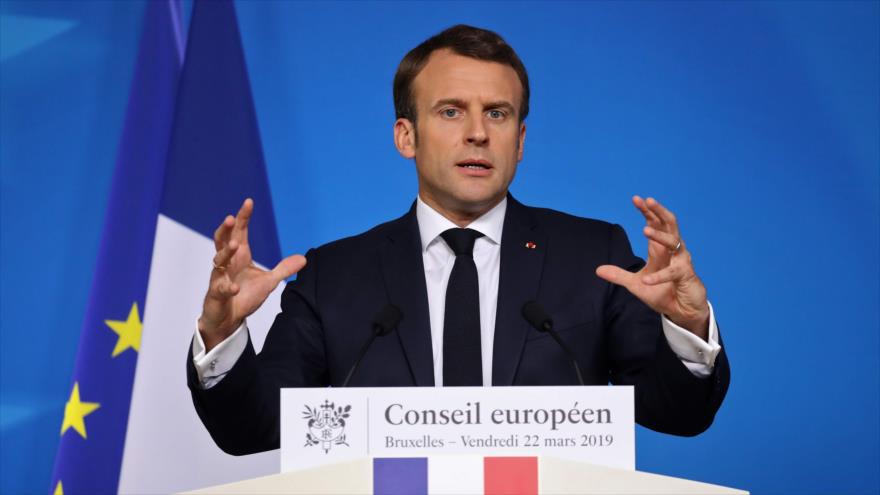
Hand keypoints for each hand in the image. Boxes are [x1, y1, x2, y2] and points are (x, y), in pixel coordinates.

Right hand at [199, 198, 305, 350]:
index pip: (240, 232)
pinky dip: (227, 287)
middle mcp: (227, 263)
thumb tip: (303, 258)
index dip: (244, 217)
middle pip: (222, 240)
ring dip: (226, 252)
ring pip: (218, 260)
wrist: (229, 319)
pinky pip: (221, 288)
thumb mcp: (268, 282)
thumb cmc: (245, 296)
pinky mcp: (216, 294)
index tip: (249, 201)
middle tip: (232, 217)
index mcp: (240, 256)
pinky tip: (235, 287)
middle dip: (226, 229)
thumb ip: (284, 269)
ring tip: (236, 245)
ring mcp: (220, 277)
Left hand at [595, 196, 709, 339]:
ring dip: (660, 235)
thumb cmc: (663, 293)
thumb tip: (598, 270)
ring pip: (674, 241)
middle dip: (658, 211)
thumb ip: (619, 275)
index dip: (647, 212)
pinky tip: (647, 279)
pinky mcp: (686, 276)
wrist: (682, 311)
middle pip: (669, 224)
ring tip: (644, 230)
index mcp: (661, 249)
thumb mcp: (636, 284)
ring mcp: (681, 261)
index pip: (655, 224)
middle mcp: (673, 251)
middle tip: (647, 200)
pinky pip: (672, 273)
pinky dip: (659, 276)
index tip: (636, 199)